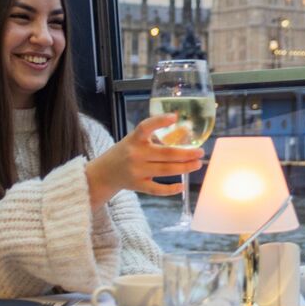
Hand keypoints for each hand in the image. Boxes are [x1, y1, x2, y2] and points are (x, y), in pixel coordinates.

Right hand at [85, 114, 203, 205]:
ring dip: (184, 168)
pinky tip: (182, 186)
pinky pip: (156, 189)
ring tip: (197, 164)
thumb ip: (154, 137)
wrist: (103, 173)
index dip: (159, 121)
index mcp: (133, 139)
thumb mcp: (134, 140)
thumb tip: (184, 130)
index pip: (145, 127)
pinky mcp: (137, 185)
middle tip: (201, 152)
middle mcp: (135, 154)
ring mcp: (136, 171)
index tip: (174, 117)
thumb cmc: (125, 152)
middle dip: (186, 153)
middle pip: (165, 154)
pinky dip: (170, 189)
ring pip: (165, 170)